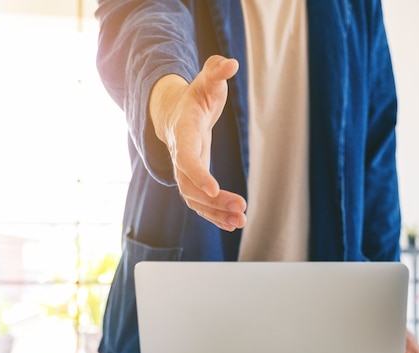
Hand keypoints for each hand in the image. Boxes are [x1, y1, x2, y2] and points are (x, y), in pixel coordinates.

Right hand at [149, 55, 246, 230]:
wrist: (177, 112)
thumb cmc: (196, 95)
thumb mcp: (207, 80)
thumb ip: (216, 71)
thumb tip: (230, 63)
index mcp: (183, 131)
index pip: (187, 157)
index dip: (199, 173)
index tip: (214, 188)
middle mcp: (179, 155)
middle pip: (191, 185)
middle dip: (214, 201)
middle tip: (241, 209)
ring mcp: (184, 170)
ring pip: (195, 199)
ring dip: (216, 213)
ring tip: (241, 221)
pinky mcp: (192, 179)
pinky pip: (200, 203)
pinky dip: (214, 215)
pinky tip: (233, 224)